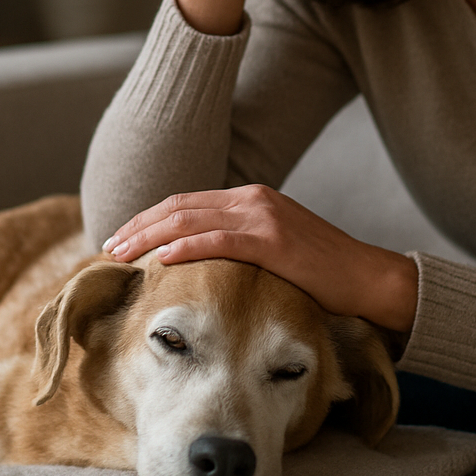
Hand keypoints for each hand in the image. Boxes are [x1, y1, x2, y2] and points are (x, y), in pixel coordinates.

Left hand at [102, 185, 418, 332]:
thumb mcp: (276, 248)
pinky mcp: (274, 240)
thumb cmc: (322, 272)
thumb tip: (203, 264)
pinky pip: (220, 240)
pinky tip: (163, 257)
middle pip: (180, 206)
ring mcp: (263, 217)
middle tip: (109, 245)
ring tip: (122, 252)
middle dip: (139, 225)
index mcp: (251, 198)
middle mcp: (253, 199)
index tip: (123, 237)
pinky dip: (187, 246)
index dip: (150, 219)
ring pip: (191, 220)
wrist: (366, 277)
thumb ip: (242, 245)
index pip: (187, 203)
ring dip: (150, 236)